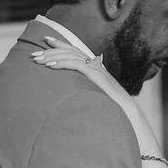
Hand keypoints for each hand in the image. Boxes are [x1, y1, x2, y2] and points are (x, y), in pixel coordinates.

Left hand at [32, 39, 162, 155]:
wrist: (134, 124)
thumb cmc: (117, 120)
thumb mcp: (98, 105)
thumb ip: (87, 99)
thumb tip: (71, 104)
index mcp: (98, 74)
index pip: (78, 54)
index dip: (62, 46)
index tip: (46, 42)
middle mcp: (99, 70)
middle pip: (73, 52)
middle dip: (52, 50)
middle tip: (34, 53)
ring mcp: (100, 74)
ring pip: (73, 57)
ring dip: (53, 57)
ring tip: (37, 59)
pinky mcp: (99, 80)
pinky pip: (78, 67)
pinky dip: (62, 64)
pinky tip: (50, 66)